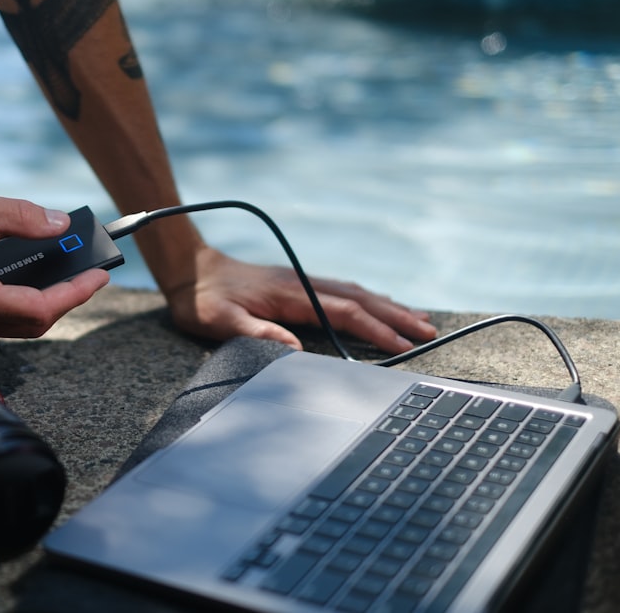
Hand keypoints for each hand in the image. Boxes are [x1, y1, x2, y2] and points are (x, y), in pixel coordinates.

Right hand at [0, 184, 108, 336]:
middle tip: (89, 276)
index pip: (37, 308)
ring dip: (44, 301)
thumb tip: (56, 224)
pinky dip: (20, 297)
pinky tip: (32, 273)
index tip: (97, 276)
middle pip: (30, 323)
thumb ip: (17, 216)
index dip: (73, 294)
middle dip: (66, 301)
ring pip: (12, 322)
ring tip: (68, 273)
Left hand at [161, 246, 437, 353]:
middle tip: (429, 332)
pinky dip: (368, 299)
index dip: (375, 328)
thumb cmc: (203, 300)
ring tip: (416, 319)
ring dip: (387, 306)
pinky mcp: (297, 284)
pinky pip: (343, 291)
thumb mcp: (220, 322)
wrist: (190, 269)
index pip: (344, 312)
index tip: (403, 344)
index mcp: (290, 294)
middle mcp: (302, 283)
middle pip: (360, 299)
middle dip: (396, 316)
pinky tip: (377, 306)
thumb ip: (257, 332)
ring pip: (355, 292)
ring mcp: (302, 281)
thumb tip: (294, 350)